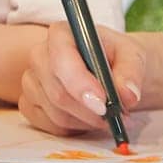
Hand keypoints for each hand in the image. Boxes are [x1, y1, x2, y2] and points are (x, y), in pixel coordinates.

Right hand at [19, 20, 145, 134]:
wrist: (110, 68)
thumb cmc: (117, 57)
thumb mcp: (133, 56)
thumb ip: (131, 72)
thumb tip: (127, 95)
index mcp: (61, 34)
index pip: (61, 59)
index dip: (80, 83)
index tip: (103, 103)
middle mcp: (40, 55)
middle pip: (58, 93)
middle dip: (90, 111)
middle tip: (118, 116)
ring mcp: (31, 81)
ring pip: (57, 114)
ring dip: (88, 122)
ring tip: (109, 116)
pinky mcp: (30, 104)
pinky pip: (51, 126)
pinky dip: (76, 129)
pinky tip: (89, 118)